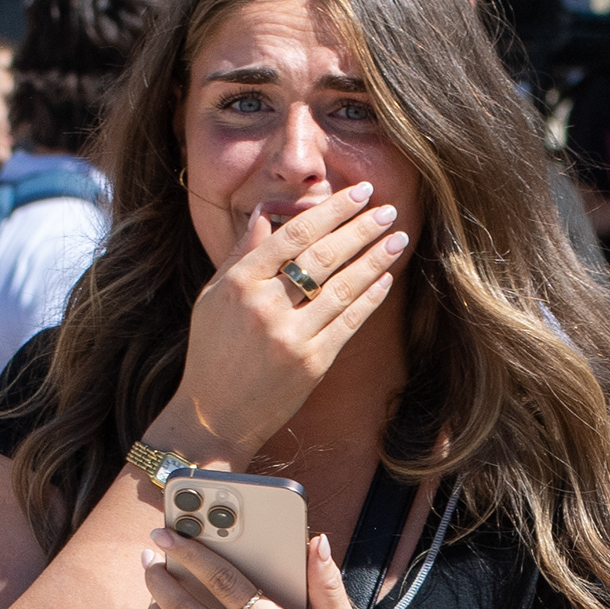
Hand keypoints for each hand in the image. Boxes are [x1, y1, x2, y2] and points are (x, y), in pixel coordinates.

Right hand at [167, 183, 410, 457]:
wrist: (215, 415)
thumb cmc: (212, 352)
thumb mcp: (213, 297)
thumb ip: (240, 255)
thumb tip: (263, 214)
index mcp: (239, 282)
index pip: (293, 234)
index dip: (330, 211)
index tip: (357, 193)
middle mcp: (265, 306)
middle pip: (322, 255)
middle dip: (360, 228)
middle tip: (386, 208)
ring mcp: (290, 336)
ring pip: (342, 287)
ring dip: (374, 259)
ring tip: (397, 238)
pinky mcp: (312, 363)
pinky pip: (348, 322)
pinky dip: (369, 298)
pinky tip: (386, 278)